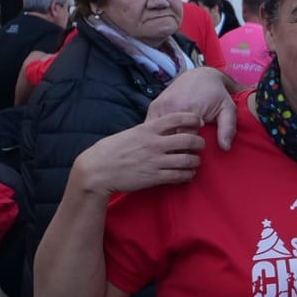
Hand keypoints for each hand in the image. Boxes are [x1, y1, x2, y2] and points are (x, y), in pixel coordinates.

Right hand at [73, 114, 204, 194]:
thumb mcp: (129, 133)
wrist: (96, 171)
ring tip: (195, 161)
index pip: (177, 118)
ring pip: (189, 160)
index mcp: (147, 130)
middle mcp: (154, 144)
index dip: (193, 118)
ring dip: (196, 161)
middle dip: (200, 142)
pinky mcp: (155, 178)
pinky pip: (180, 176)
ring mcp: (155, 162)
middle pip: (189, 140)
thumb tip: (162, 126)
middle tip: (200, 145)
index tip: (199, 121)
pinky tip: (187, 174)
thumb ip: (147, 130)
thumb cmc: (110, 150)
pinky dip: (188, 175)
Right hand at [148, 66, 238, 150]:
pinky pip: (153, 127)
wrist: (201, 75)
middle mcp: (169, 108)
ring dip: (165, 143)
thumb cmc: (216, 94)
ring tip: (175, 149)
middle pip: (169, 139)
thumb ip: (228, 128)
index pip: (185, 141)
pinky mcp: (153, 107)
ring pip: (157, 135)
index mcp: (188, 110)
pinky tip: (165, 141)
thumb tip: (225, 148)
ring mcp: (158, 107)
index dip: (191, 151)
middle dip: (177, 149)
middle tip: (186, 154)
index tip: (197, 155)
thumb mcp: (228, 109)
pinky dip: (158, 136)